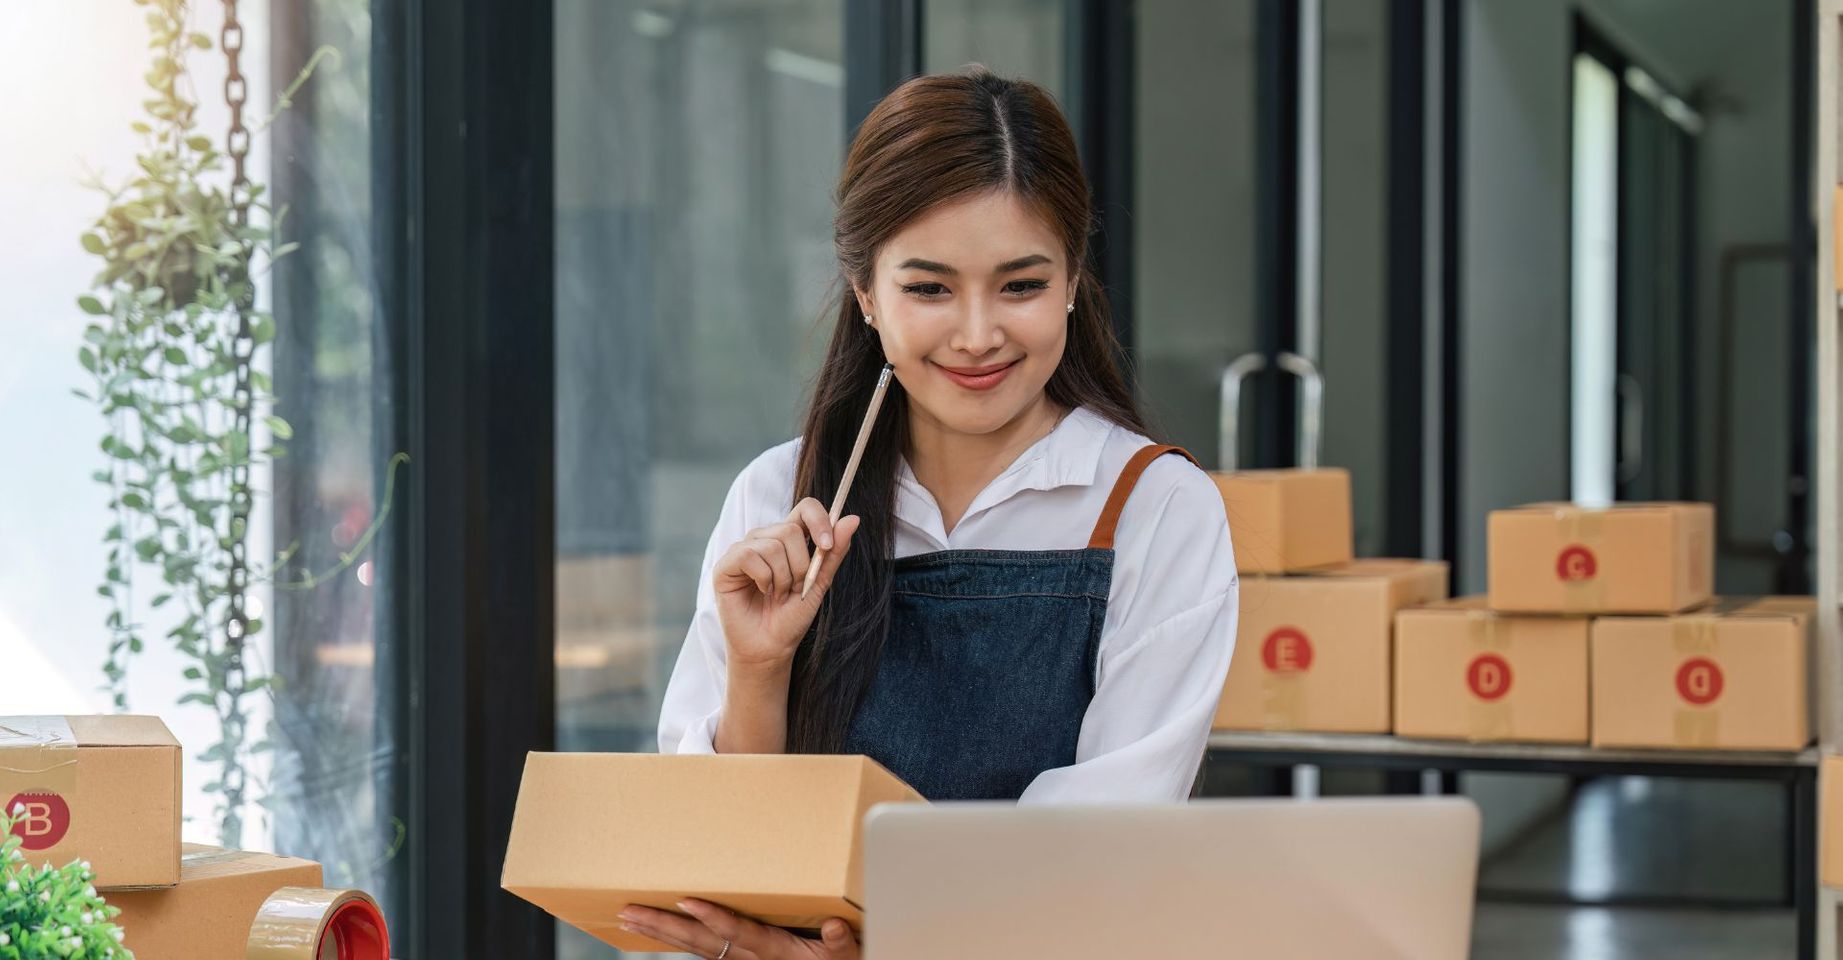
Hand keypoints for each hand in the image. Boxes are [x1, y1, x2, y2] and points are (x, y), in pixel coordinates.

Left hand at [618, 899, 859, 959]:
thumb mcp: (850, 954)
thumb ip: (842, 943)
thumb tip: (835, 927)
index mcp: (776, 952)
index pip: (737, 933)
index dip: (712, 917)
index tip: (686, 900)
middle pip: (701, 942)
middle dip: (664, 926)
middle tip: (630, 911)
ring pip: (695, 948)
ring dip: (661, 934)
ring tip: (630, 918)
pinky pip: (702, 951)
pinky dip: (677, 940)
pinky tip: (659, 930)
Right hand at [713, 497, 860, 669]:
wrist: (771, 647)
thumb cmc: (791, 617)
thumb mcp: (819, 583)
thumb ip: (833, 552)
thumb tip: (853, 519)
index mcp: (788, 539)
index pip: (805, 508)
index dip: (819, 520)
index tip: (827, 546)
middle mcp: (764, 539)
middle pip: (790, 530)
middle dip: (800, 566)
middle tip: (794, 588)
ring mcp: (743, 550)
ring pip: (772, 545)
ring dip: (782, 578)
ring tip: (777, 595)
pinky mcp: (726, 565)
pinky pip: (749, 556)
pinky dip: (763, 578)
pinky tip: (761, 591)